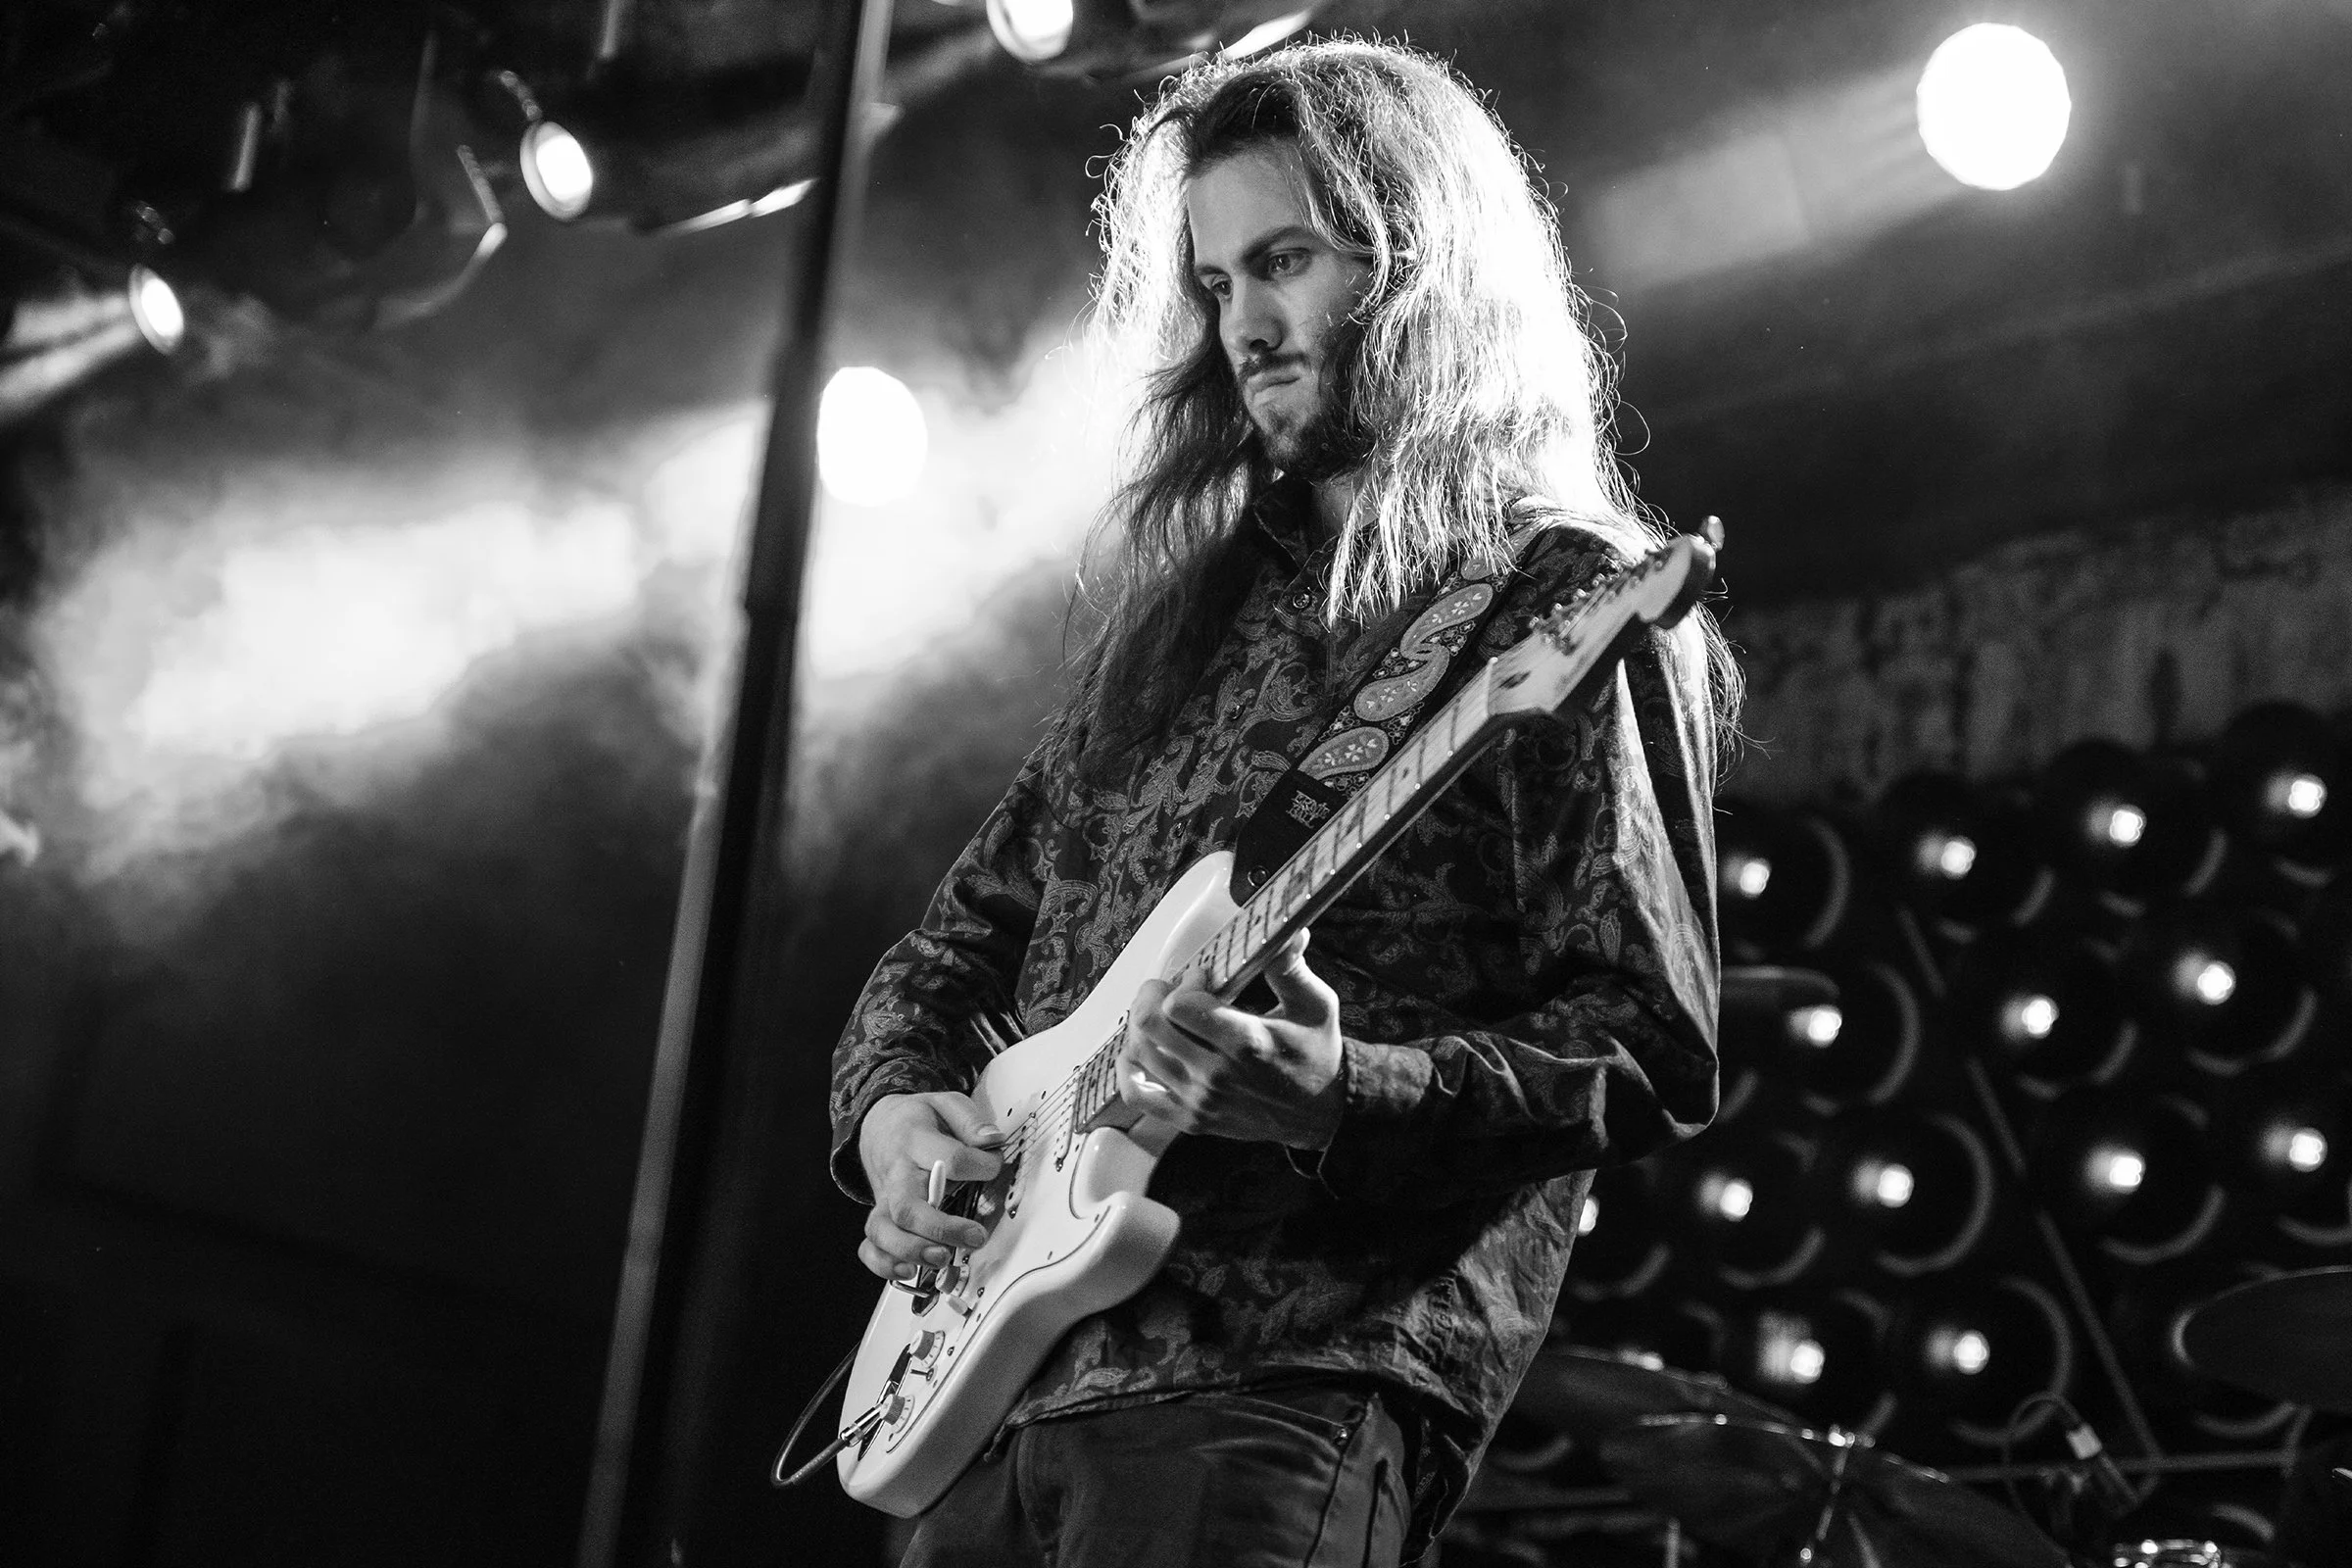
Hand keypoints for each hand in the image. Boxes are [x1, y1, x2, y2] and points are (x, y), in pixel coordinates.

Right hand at [855, 1091, 1004, 1282]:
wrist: (879, 1127)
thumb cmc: (917, 1121)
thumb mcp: (945, 1104)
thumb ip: (971, 1121)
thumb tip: (993, 1141)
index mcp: (915, 1141)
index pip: (951, 1159)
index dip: (980, 1166)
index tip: (994, 1166)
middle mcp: (897, 1175)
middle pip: (907, 1207)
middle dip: (940, 1228)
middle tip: (973, 1236)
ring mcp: (885, 1200)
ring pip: (884, 1231)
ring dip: (912, 1250)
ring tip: (942, 1257)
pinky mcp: (880, 1218)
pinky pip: (870, 1247)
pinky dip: (883, 1264)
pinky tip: (908, 1271)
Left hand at [1118, 927, 1344, 1146]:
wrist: (1320, 1114)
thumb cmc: (1316, 1055)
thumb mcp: (1315, 1006)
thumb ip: (1291, 968)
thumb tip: (1288, 931)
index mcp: (1246, 1042)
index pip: (1179, 1007)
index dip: (1184, 983)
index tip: (1203, 977)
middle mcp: (1216, 1074)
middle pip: (1149, 1026)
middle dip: (1152, 996)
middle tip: (1170, 988)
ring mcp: (1199, 1100)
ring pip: (1138, 1054)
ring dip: (1141, 1025)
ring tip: (1162, 1014)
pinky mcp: (1190, 1119)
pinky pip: (1137, 1094)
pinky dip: (1129, 1069)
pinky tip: (1142, 1050)